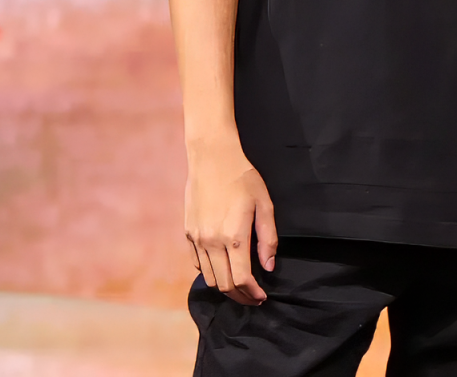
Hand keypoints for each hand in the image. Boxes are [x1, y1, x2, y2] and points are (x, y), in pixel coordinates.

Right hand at [184, 140, 277, 304]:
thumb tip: (268, 267)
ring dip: (224, 287)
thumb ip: (268, 239)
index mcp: (234, 236)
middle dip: (240, 296)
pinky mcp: (187, 234)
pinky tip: (223, 268)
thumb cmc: (243, 178)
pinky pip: (197, 263)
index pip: (241, 279)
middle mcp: (211, 242)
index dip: (252, 293)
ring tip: (240, 286)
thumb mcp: (264, 204)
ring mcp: (196, 239)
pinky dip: (210, 272)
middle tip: (253, 297)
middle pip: (223, 284)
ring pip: (208, 278)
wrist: (212, 159)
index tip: (261, 296)